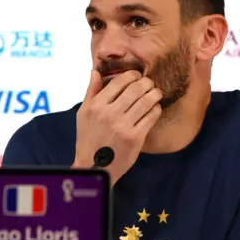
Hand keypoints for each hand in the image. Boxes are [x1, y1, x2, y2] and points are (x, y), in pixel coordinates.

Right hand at [74, 70, 162, 184]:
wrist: (94, 167)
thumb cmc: (88, 139)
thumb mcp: (83, 114)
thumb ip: (91, 92)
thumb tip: (95, 71)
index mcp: (96, 106)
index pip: (119, 81)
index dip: (132, 75)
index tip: (137, 75)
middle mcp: (109, 114)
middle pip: (136, 89)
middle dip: (147, 82)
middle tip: (150, 83)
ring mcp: (123, 126)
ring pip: (146, 101)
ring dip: (155, 94)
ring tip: (156, 93)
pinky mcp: (135, 138)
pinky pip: (151, 117)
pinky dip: (156, 109)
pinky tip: (155, 108)